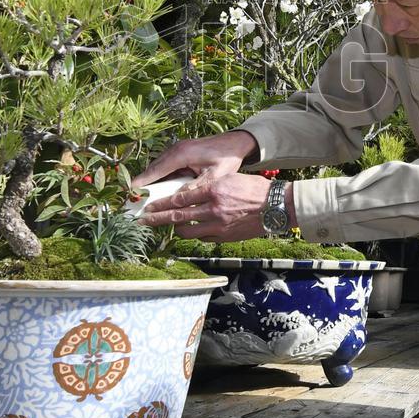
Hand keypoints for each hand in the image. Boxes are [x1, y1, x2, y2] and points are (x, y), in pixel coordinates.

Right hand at [132, 130, 258, 188]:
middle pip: (153, 168)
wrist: (237, 142)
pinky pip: (166, 165)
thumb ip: (196, 187)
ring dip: (151, 180)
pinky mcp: (181, 151)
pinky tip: (159, 189)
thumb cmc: (227, 158)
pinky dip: (160, 176)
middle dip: (143, 184)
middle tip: (132, 200)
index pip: (156, 170)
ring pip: (159, 166)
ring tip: (142, 197)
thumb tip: (178, 200)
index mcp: (181, 154)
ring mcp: (178, 149)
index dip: (142, 182)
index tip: (130, 193)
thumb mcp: (214, 177)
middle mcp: (176, 149)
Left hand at [138, 172, 271, 241]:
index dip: (161, 204)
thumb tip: (187, 194)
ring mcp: (218, 225)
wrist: (275, 206)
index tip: (149, 206)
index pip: (179, 198)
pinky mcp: (224, 237)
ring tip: (166, 226)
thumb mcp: (228, 179)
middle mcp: (213, 209)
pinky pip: (201, 237)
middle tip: (143, 221)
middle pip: (177, 217)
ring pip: (187, 231)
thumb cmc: (253, 189)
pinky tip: (190, 230)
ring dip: (174, 228)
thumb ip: (207, 187)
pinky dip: (193, 233)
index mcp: (213, 190)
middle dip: (157, 219)